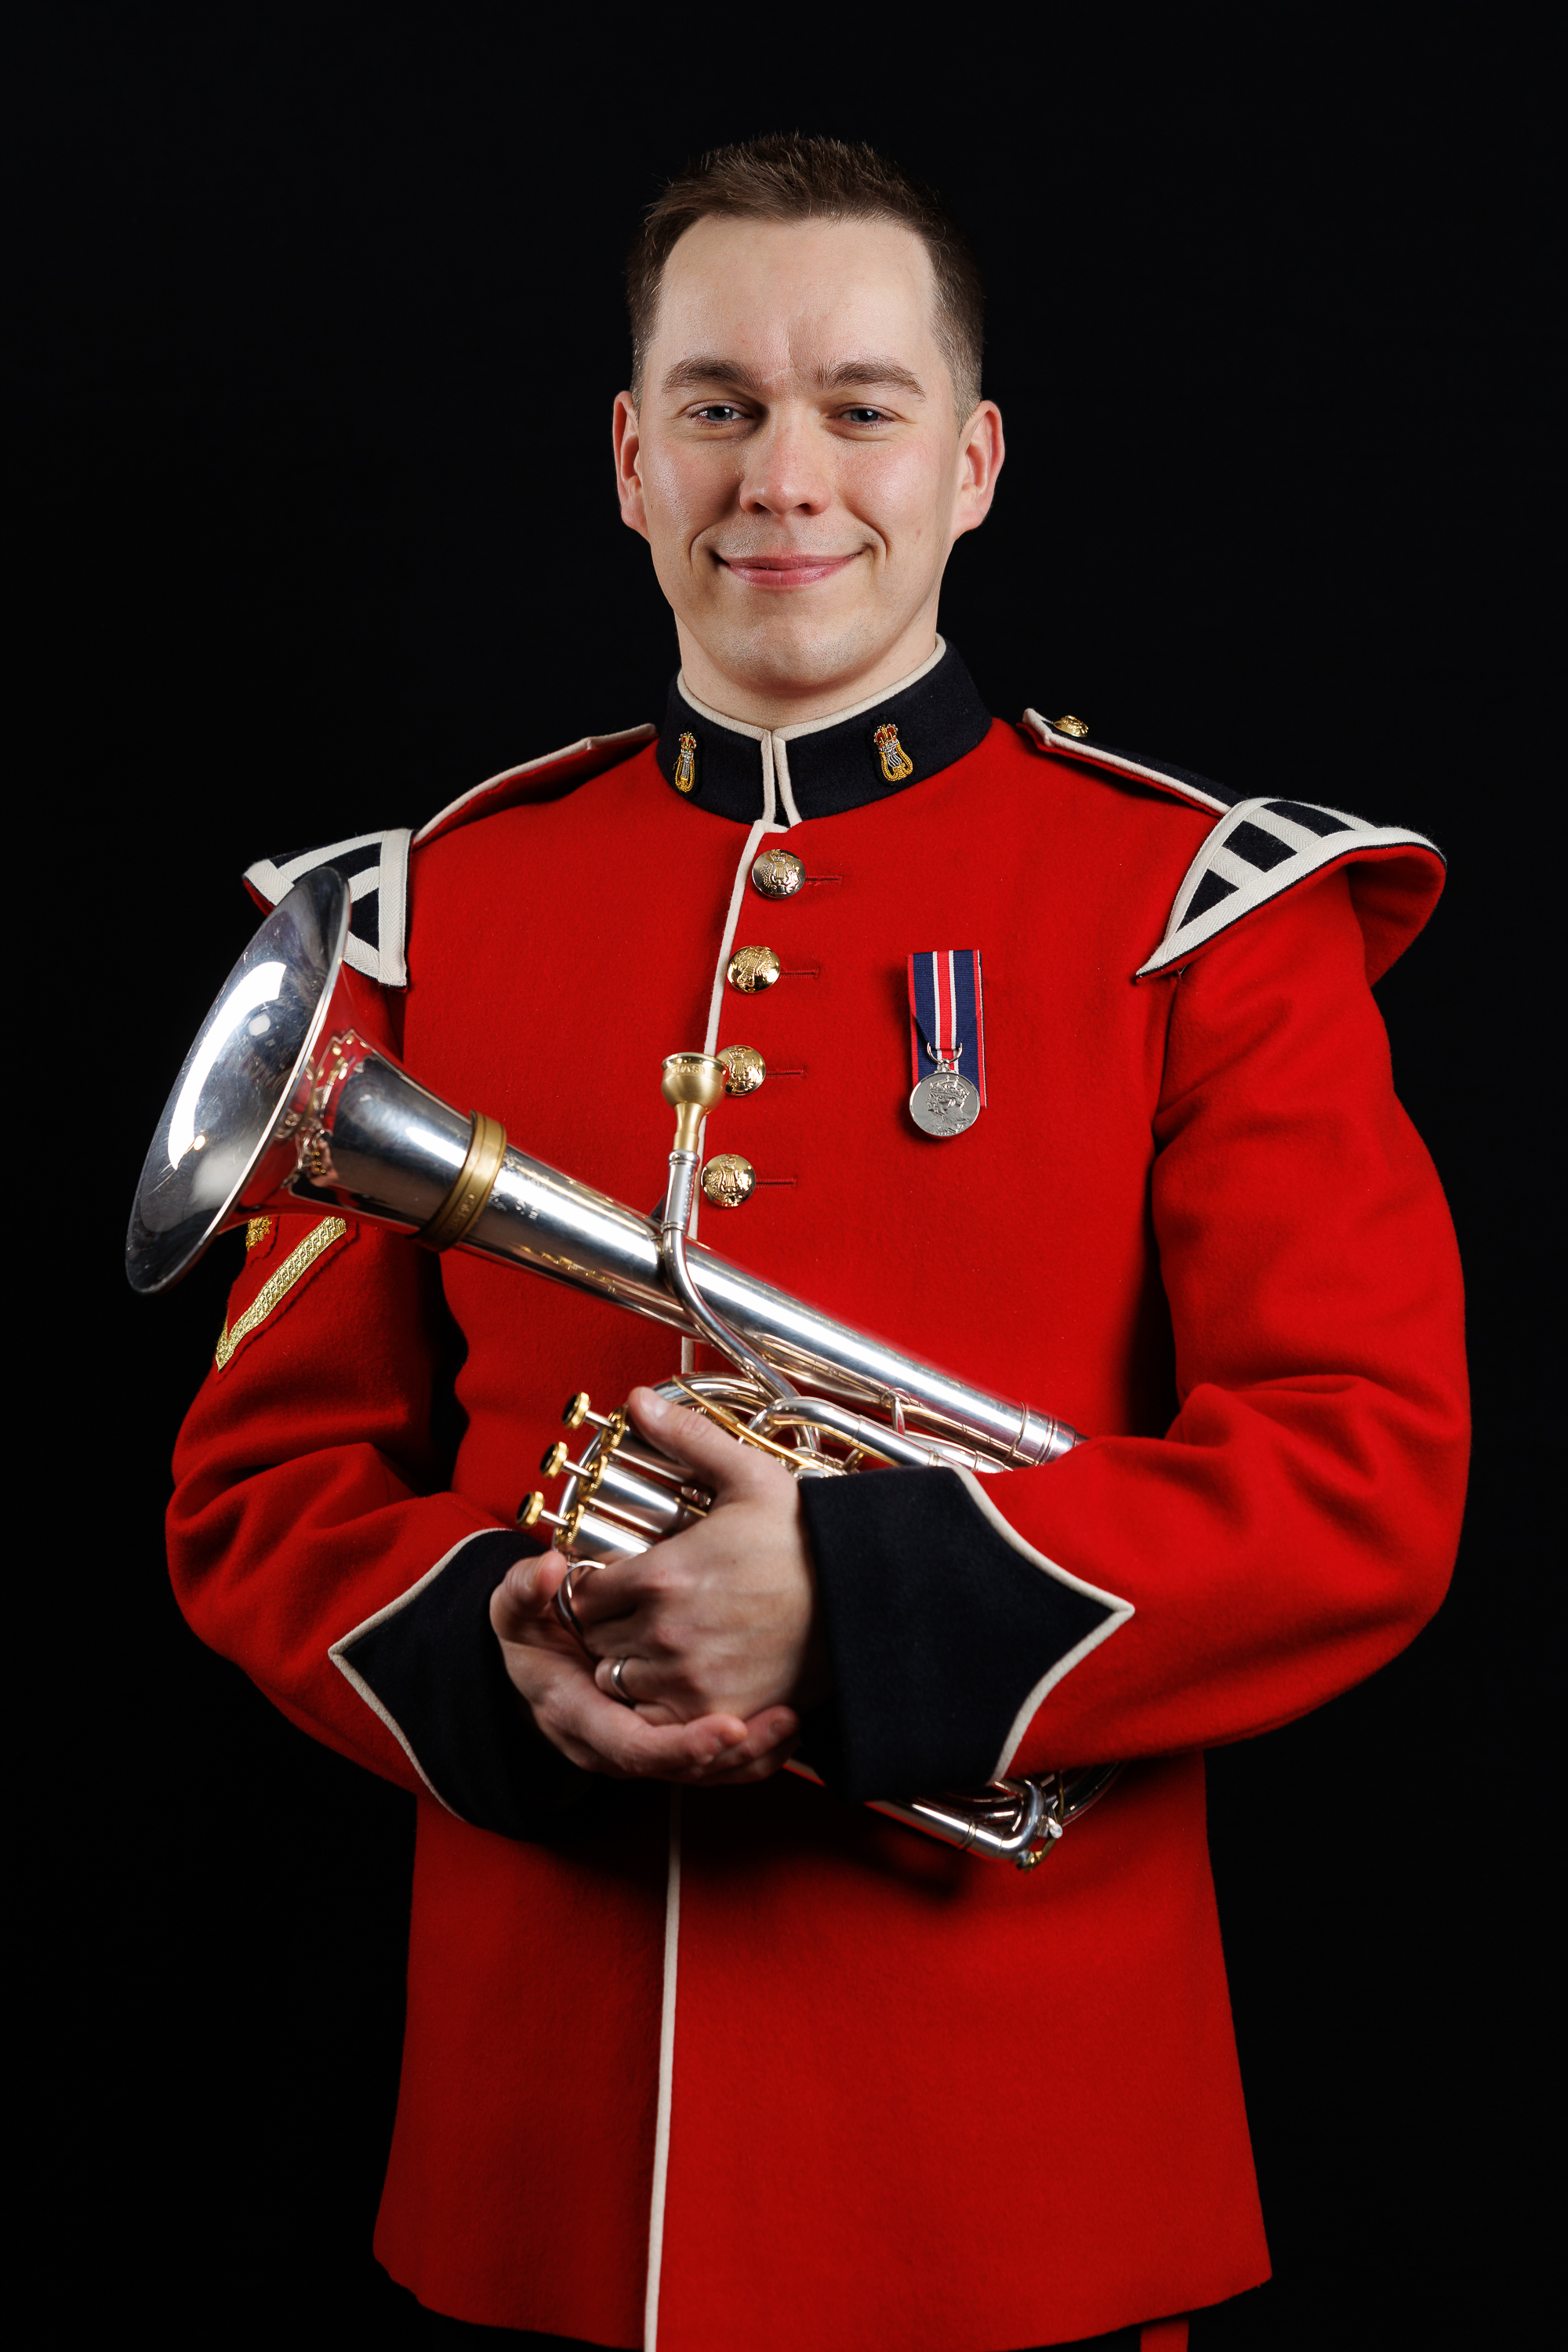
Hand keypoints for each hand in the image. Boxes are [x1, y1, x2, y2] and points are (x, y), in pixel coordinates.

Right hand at [490, 1544, 799, 1783]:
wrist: (534, 1655)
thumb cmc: (529, 1629)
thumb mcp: (514, 1605)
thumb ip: (524, 1589)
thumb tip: (545, 1569)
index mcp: (575, 1716)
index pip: (634, 1746)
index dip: (682, 1744)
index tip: (728, 1726)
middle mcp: (609, 1744)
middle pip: (678, 1769)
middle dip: (733, 1753)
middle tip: (781, 1721)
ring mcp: (640, 1746)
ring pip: (701, 1773)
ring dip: (752, 1756)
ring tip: (793, 1721)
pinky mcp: (665, 1739)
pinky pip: (711, 1762)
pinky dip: (751, 1752)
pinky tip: (788, 1725)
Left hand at [567, 1385, 830, 1730]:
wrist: (863, 1596)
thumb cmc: (807, 1539)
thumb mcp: (748, 1477)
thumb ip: (685, 1438)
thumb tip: (639, 1399)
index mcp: (661, 1574)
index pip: (583, 1595)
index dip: (592, 1589)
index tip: (611, 1584)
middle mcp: (665, 1631)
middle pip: (594, 1642)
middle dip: (605, 1628)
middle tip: (631, 1615)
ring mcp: (689, 1678)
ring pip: (619, 1682)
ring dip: (627, 1667)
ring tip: (656, 1646)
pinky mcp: (717, 1714)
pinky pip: (656, 1722)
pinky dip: (657, 1706)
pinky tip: (678, 1680)